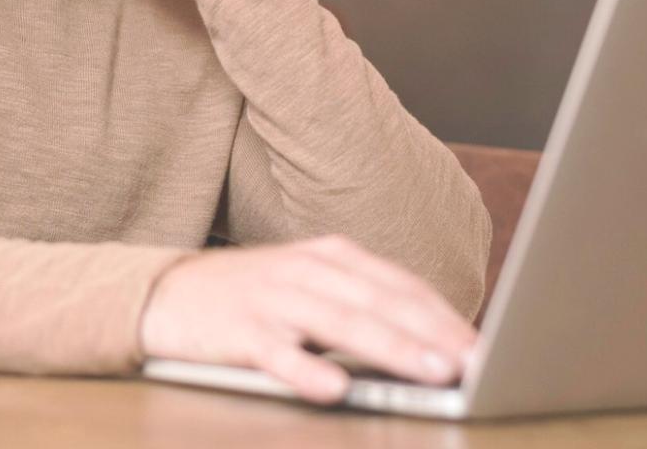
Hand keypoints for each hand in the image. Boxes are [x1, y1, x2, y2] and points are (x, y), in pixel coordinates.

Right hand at [139, 235, 477, 403]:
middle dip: (432, 333)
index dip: (442, 314)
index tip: (481, 345)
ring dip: (392, 348)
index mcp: (330, 256)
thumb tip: (428, 342)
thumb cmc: (252, 297)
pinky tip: (334, 389)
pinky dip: (307, 371)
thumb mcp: (309, 285)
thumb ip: (360, 305)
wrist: (165, 292)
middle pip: (380, 302)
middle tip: (473, 362)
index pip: (398, 284)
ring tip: (431, 372)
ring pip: (341, 324)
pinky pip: (278, 354)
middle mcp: (306, 271)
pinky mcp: (239, 332)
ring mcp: (272, 299)